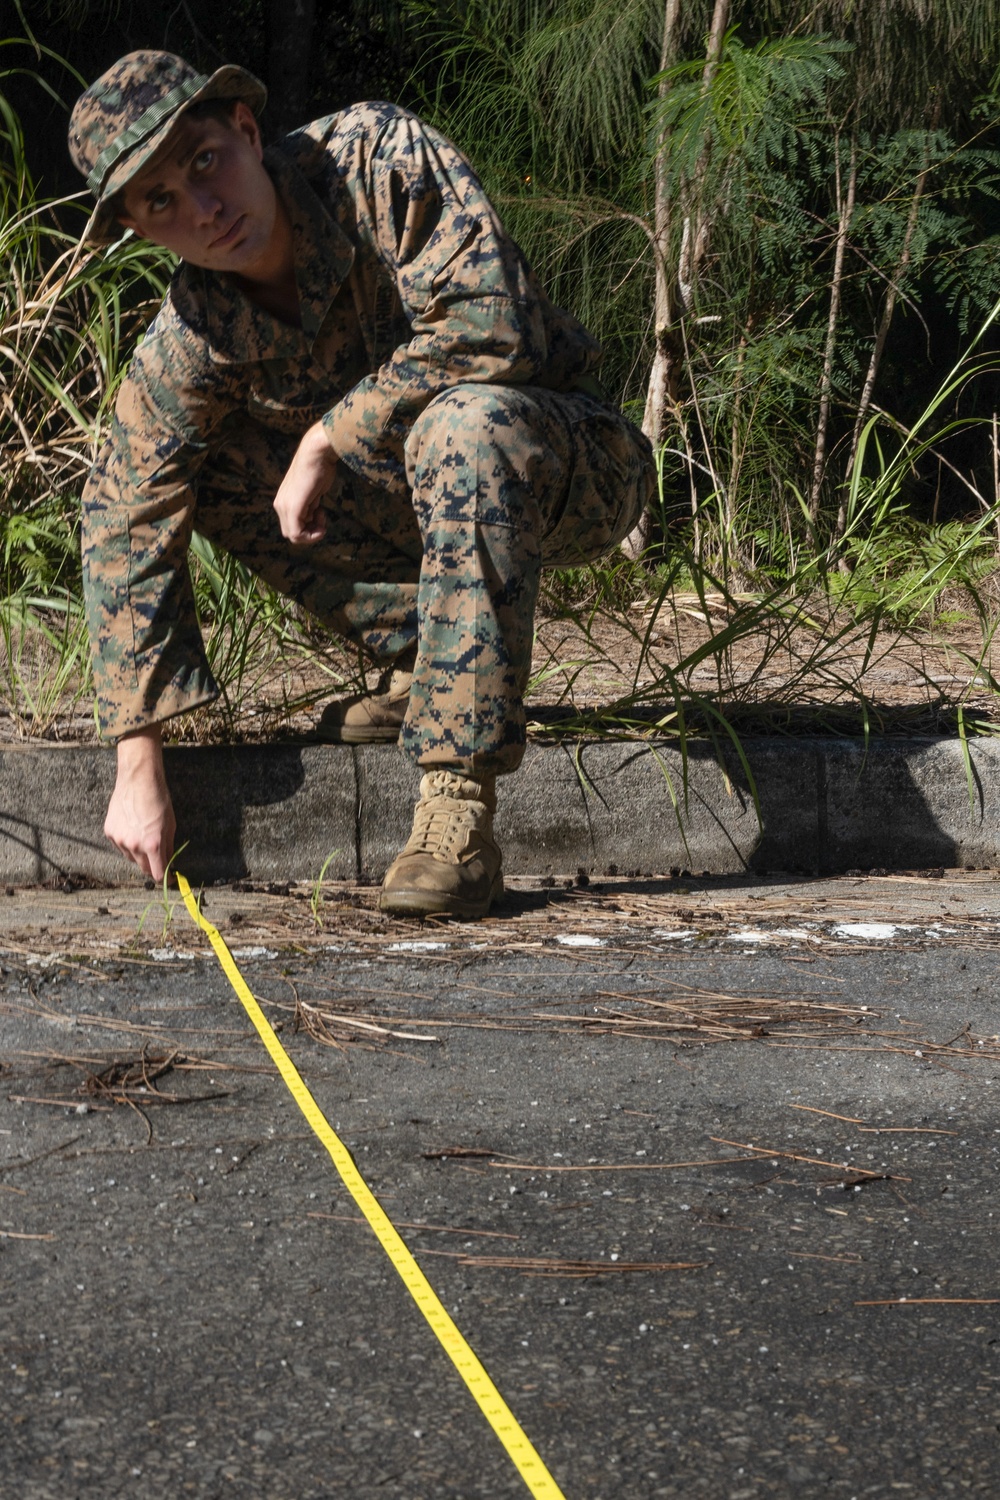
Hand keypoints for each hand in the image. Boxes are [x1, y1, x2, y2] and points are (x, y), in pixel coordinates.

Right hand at [105, 726, 175, 881]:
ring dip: (139, 854)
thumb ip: (169, 847)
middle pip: (143, 868)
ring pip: (131, 857)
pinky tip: (132, 829)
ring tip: (144, 835)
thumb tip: (170, 863)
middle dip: (152, 865)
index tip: (168, 878)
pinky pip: (120, 846)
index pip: (157, 873)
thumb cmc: (158, 800)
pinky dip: (127, 843)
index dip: (164, 878)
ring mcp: (119, 839)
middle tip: (158, 856)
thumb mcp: (170, 825)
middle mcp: (134, 845)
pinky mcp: (109, 832)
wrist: (138, 780)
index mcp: (152, 844)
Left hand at [273, 421, 337, 543]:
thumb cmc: (319, 468)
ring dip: (312, 532)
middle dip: (310, 532)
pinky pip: (297, 534)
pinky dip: (312, 534)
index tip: (320, 513)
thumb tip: (311, 515)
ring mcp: (284, 507)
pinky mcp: (292, 508)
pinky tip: (322, 522)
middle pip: (292, 534)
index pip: (292, 527)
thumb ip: (309, 505)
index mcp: (283, 500)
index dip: (308, 528)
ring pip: (295, 536)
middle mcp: (280, 505)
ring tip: (322, 515)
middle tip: (322, 518)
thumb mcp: (312, 492)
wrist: (317, 454)